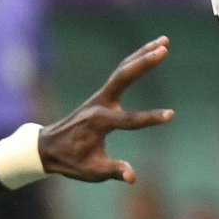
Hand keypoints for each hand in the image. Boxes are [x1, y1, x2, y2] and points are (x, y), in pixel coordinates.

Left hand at [38, 36, 175, 183]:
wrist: (47, 147)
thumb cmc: (71, 161)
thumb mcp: (92, 171)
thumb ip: (114, 171)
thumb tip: (132, 177)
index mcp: (99, 123)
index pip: (130, 120)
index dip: (150, 118)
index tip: (171, 115)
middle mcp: (100, 104)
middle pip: (124, 77)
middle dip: (144, 63)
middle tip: (165, 49)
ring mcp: (100, 97)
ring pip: (123, 70)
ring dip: (143, 54)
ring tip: (165, 40)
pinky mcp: (102, 95)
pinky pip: (121, 74)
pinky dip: (135, 61)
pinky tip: (149, 52)